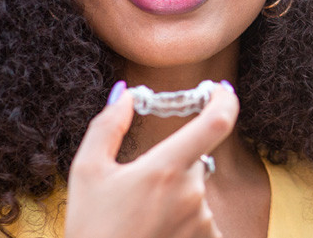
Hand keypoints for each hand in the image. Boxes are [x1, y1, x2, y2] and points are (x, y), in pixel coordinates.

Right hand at [64, 82, 238, 237]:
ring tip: (140, 220)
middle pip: (194, 161)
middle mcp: (191, 194)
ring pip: (195, 192)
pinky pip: (202, 221)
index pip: (217, 122)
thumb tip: (126, 92)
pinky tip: (155, 233)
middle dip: (171, 166)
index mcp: (165, 168)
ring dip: (175, 197)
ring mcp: (202, 223)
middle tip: (138, 190)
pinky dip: (183, 222)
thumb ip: (108, 125)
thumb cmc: (91, 228)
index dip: (226, 99)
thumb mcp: (87, 171)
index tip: (222, 89)